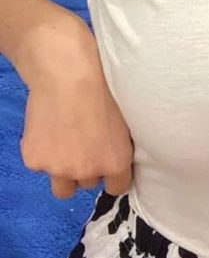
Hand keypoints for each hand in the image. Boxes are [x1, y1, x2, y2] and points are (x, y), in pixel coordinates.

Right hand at [19, 21, 133, 200]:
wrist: (66, 70)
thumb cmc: (103, 83)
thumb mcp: (125, 117)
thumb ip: (120, 145)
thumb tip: (119, 154)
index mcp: (116, 162)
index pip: (117, 187)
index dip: (112, 173)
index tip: (108, 159)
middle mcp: (87, 172)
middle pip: (88, 183)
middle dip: (87, 167)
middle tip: (84, 141)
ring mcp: (58, 168)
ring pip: (62, 186)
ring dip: (64, 170)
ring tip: (66, 141)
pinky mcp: (34, 160)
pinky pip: (40, 165)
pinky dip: (43, 151)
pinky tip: (48, 126)